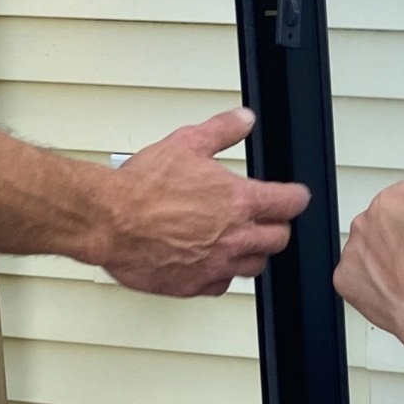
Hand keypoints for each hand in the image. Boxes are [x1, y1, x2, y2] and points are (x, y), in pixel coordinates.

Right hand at [101, 107, 309, 296]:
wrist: (108, 220)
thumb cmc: (141, 187)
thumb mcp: (186, 143)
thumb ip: (221, 130)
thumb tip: (243, 119)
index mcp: (239, 202)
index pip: (291, 203)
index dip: (295, 197)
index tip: (293, 196)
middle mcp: (235, 237)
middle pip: (279, 238)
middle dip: (276, 226)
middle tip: (265, 219)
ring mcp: (216, 264)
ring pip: (255, 265)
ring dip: (252, 252)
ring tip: (239, 239)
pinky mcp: (194, 284)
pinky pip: (222, 284)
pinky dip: (221, 273)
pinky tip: (210, 260)